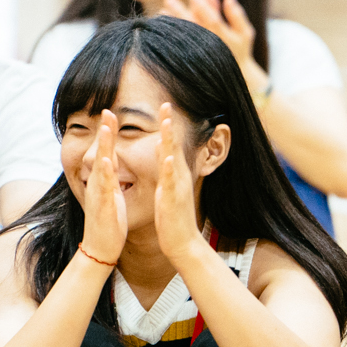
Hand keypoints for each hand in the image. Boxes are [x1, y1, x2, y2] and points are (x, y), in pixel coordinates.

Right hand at [80, 110, 126, 265]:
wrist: (100, 249)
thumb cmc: (109, 222)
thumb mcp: (111, 196)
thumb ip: (110, 181)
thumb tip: (111, 167)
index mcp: (104, 181)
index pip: (106, 152)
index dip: (108, 133)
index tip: (111, 113)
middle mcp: (98, 184)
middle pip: (101, 152)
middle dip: (104, 131)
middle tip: (107, 110)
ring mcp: (99, 194)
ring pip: (101, 165)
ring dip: (103, 146)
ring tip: (107, 127)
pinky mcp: (103, 206)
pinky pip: (104, 188)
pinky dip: (105, 174)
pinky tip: (107, 161)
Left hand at [153, 104, 206, 261]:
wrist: (183, 244)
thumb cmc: (173, 218)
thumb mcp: (168, 189)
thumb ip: (167, 170)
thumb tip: (163, 151)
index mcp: (174, 175)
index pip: (171, 145)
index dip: (167, 126)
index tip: (163, 107)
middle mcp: (178, 178)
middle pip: (174, 146)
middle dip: (170, 125)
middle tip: (166, 103)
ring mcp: (177, 188)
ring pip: (173, 160)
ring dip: (170, 141)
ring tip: (168, 122)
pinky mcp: (172, 200)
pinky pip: (170, 183)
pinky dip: (169, 169)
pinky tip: (167, 157)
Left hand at [160, 0, 263, 87]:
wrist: (233, 78)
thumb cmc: (240, 50)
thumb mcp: (245, 33)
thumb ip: (237, 16)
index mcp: (224, 39)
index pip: (213, 21)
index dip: (204, 7)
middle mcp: (210, 47)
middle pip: (194, 28)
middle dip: (181, 12)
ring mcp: (199, 55)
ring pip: (183, 38)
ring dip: (171, 24)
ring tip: (161, 11)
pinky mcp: (190, 61)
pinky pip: (177, 47)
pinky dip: (169, 35)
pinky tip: (160, 25)